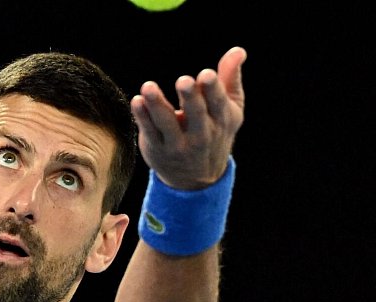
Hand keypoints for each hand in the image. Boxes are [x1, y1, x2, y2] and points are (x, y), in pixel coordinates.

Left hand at [131, 46, 246, 189]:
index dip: (213, 89)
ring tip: (148, 87)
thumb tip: (238, 50)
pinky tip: (137, 101)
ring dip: (157, 104)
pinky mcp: (157, 148)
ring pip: (166, 123)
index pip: (218, 103)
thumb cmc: (215, 131)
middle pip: (195, 114)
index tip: (206, 75)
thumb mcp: (229, 108)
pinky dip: (142, 117)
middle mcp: (201, 134)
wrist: (197, 178)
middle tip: (183, 80)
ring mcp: (178, 144)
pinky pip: (149, 131)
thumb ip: (230, 78)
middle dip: (190, 97)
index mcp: (221, 120)